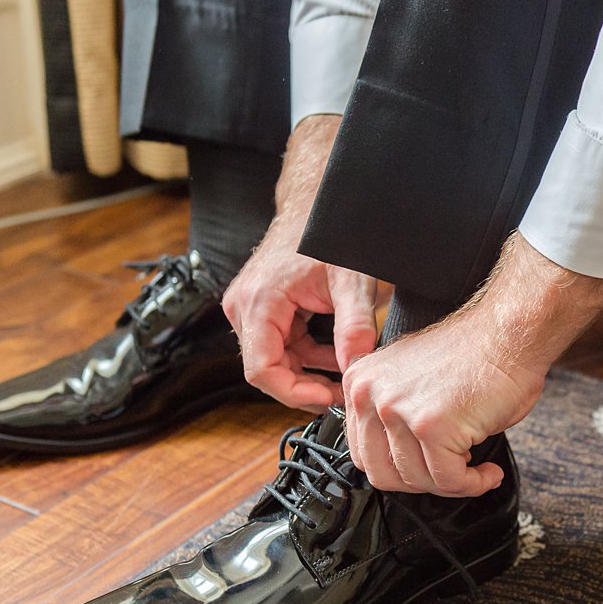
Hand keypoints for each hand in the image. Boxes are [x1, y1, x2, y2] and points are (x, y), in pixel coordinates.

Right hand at [220, 116, 379, 411]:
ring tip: (344, 372)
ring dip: (309, 371)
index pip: (261, 371)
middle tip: (341, 392)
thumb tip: (357, 366)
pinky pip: (280, 345)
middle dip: (305, 385)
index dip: (294, 393)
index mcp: (259, 303)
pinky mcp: (261, 309)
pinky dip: (307, 355)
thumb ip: (355, 326)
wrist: (315, 205)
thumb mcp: (352, 282)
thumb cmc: (329, 234)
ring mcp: (250, 308)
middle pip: (267, 369)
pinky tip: (334, 354)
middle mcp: (245, 308)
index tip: (327, 398)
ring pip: (275, 360)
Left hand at [342, 314, 541, 496]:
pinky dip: (474, 484)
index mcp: (360, 383)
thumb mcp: (411, 381)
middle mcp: (370, 395)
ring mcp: (398, 410)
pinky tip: (489, 473)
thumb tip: (397, 460)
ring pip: (417, 480)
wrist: (510, 334)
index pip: (364, 454)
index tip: (429, 468)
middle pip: (384, 474)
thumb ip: (391, 414)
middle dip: (423, 483)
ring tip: (477, 471)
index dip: (401, 470)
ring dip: (453, 484)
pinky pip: (449, 480)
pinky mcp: (431, 427)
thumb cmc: (474, 355)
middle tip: (452, 474)